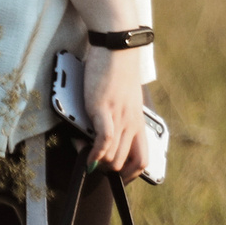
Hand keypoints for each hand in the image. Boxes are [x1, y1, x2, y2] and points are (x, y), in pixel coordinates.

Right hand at [81, 43, 149, 180]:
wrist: (117, 46)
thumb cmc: (116, 69)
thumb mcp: (123, 99)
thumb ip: (118, 117)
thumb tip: (102, 134)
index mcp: (137, 122)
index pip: (143, 160)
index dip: (130, 175)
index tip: (117, 178)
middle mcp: (131, 123)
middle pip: (124, 164)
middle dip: (106, 169)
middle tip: (91, 159)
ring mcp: (119, 118)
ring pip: (113, 158)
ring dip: (96, 161)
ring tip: (83, 150)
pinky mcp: (104, 109)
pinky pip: (104, 142)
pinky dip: (93, 154)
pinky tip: (86, 155)